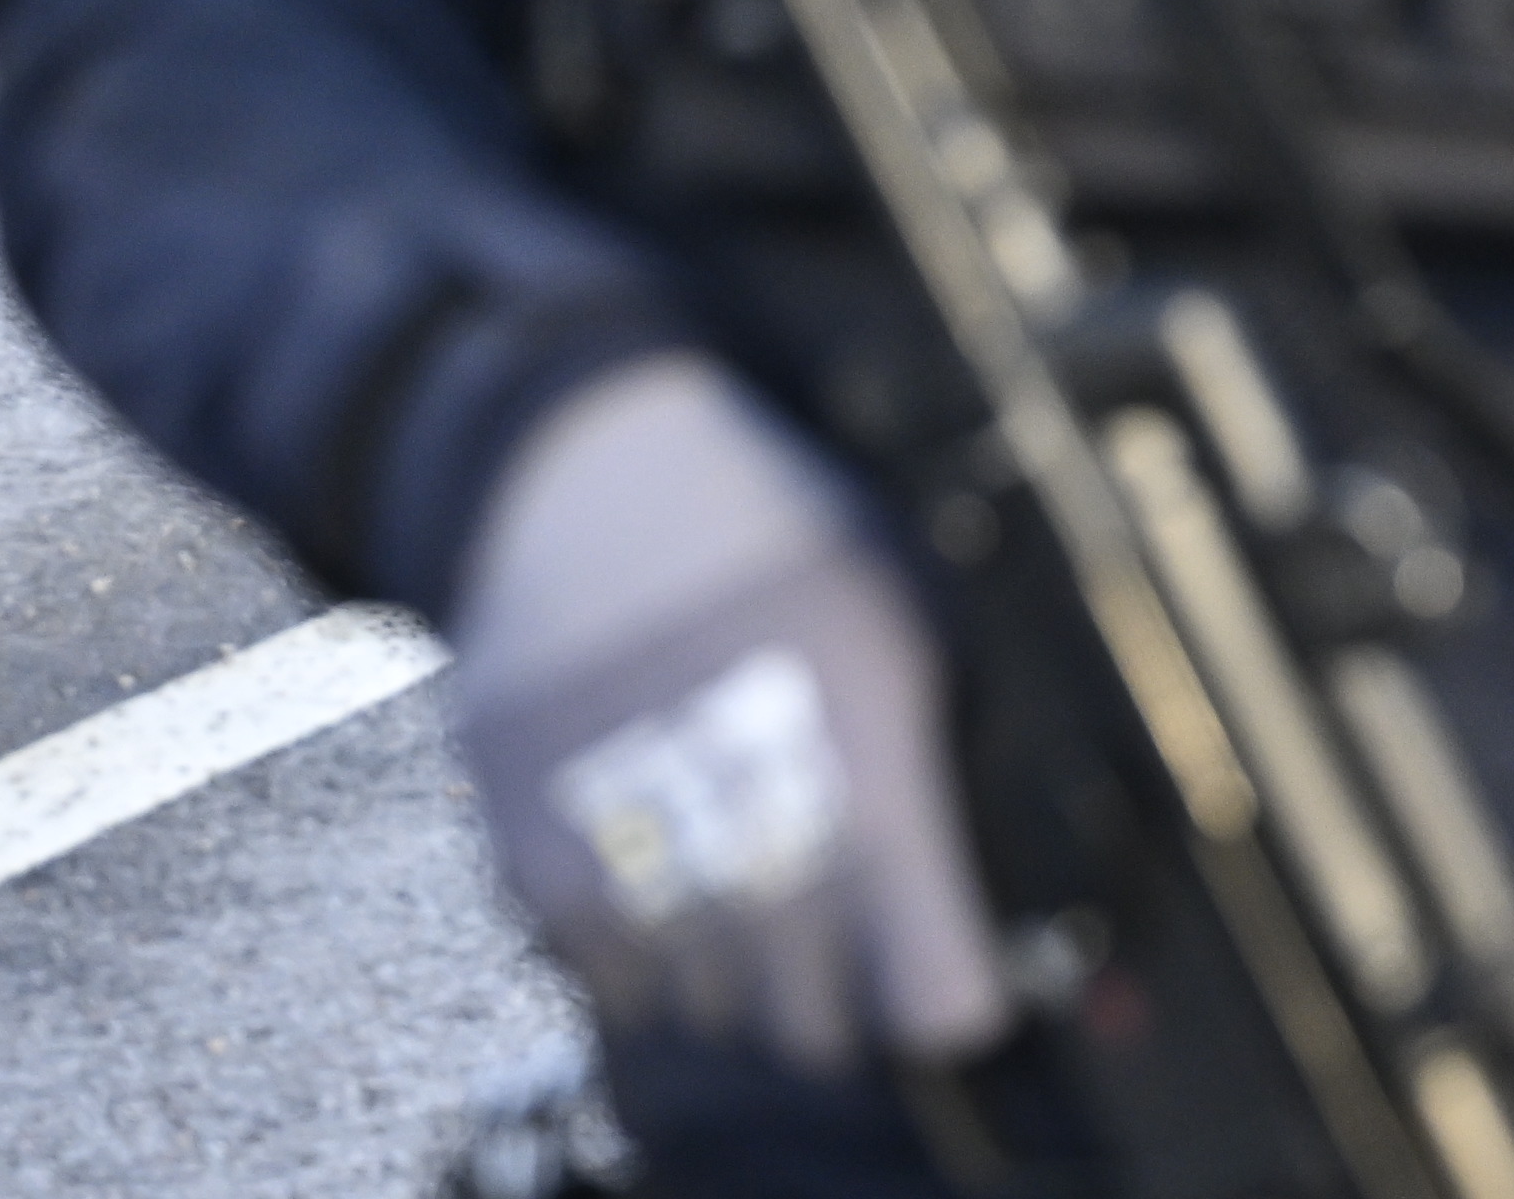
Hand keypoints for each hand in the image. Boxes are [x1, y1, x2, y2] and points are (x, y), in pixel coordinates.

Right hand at [444, 354, 1011, 1074]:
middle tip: (836, 915)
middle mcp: (751, 861)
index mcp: (868, 796)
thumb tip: (977, 893)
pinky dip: (634, 941)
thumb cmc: (780, 544)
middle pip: (814, 1030)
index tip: (946, 978)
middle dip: (836, 988)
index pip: (932, 997)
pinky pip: (606, 979)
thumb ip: (933, 778)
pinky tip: (656, 844)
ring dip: (730, 968)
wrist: (596, 482)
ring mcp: (634, 879)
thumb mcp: (908, 635)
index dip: (947, 997)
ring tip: (737, 859)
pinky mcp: (536, 875)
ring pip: (705, 1014)